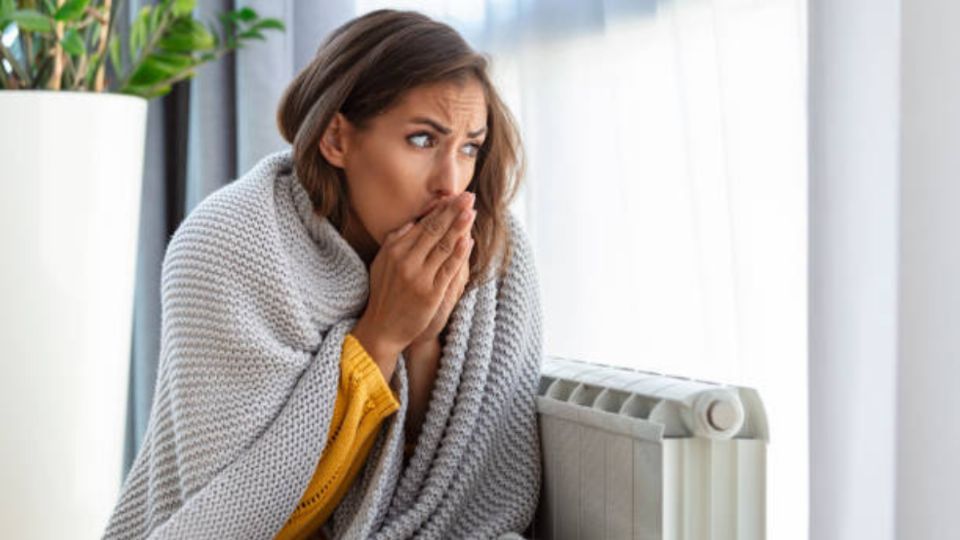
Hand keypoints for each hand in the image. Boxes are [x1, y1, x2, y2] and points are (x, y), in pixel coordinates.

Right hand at [351, 192, 476, 367]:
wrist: (382, 327)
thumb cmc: (384, 293)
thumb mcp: (381, 263)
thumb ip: (395, 241)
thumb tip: (412, 222)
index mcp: (394, 250)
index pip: (422, 224)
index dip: (440, 210)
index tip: (454, 197)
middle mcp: (405, 260)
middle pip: (434, 231)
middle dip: (453, 212)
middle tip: (468, 196)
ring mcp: (418, 277)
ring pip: (443, 246)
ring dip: (459, 227)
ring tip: (471, 212)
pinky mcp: (430, 293)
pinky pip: (448, 269)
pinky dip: (459, 254)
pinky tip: (468, 241)